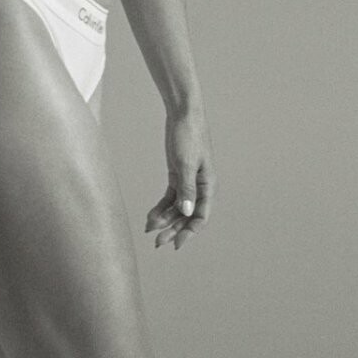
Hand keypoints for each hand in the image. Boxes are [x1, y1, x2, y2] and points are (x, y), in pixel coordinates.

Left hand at [145, 107, 212, 250]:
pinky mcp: (177, 174)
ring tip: (149, 229)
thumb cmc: (189, 135)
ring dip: (164, 219)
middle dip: (173, 229)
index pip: (201, 216)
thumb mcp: (186, 163)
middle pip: (187, 215)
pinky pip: (170, 197)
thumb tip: (187, 213)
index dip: (189, 232)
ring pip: (177, 208)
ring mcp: (188, 181)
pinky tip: (150, 216)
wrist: (183, 113)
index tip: (176, 244)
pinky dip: (161, 207)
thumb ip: (186, 189)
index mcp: (208, 184)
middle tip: (157, 243)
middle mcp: (200, 186)